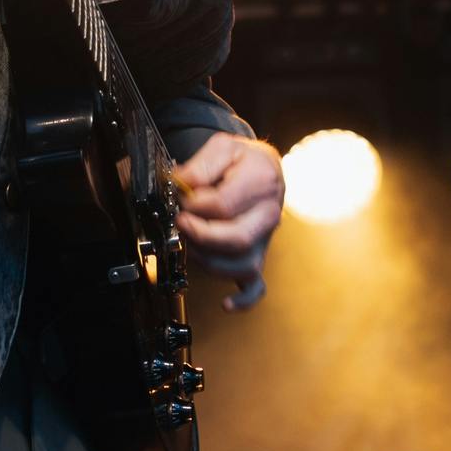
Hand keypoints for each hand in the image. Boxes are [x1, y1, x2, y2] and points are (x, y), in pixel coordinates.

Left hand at [175, 131, 284, 310]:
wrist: (263, 168)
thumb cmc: (242, 160)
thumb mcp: (222, 148)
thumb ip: (200, 165)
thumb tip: (180, 184)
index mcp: (263, 181)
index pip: (224, 205)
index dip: (195, 205)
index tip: (182, 199)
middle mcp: (269, 213)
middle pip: (236, 238)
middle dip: (200, 234)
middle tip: (182, 222)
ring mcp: (265, 239)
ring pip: (243, 265)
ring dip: (210, 260)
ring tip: (192, 244)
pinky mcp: (258, 255)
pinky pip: (257, 286)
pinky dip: (242, 299)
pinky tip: (226, 302)